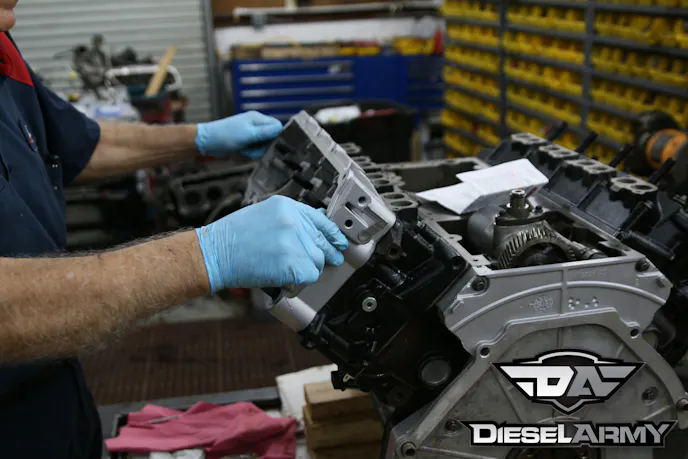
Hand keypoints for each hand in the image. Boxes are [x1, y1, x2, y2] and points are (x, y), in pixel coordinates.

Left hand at [195, 111, 282, 158]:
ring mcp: (250, 134)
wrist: (207, 143)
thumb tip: (282, 129)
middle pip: (272, 138)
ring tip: (244, 149)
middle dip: (264, 146)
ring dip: (255, 151)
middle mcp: (256, 125)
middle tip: (252, 146)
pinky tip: (242, 152)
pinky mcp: (246, 143)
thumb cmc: (226, 135)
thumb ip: (266, 132)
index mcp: (257, 118)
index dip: (276, 136)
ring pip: (263, 146)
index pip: (277, 126)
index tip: (269, 143)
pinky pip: (255, 150)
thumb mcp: (249, 134)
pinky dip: (250, 153)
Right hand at [195, 195, 348, 290]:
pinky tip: (287, 278)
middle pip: (323, 242)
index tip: (340, 241)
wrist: (215, 253)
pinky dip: (300, 281)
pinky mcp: (292, 263)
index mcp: (288, 207)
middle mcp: (294, 221)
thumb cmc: (233, 237)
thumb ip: (290, 220)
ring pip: (317, 261)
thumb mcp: (265, 214)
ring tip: (291, 270)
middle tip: (332, 260)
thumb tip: (312, 232)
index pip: (322, 219)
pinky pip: (309, 275)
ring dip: (308, 269)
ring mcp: (294, 242)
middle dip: (328, 254)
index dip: (334, 233)